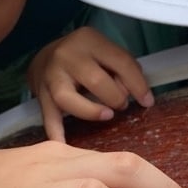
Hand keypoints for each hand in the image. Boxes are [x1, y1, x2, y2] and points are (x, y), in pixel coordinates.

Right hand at [26, 27, 154, 142]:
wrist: (44, 57)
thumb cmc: (84, 57)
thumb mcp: (104, 51)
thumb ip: (123, 69)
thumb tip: (142, 97)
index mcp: (89, 40)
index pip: (120, 62)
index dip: (138, 85)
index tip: (147, 102)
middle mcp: (67, 56)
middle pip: (95, 81)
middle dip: (115, 97)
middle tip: (121, 105)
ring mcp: (51, 76)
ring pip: (68, 99)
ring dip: (91, 112)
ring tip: (106, 115)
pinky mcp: (40, 96)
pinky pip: (49, 118)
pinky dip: (56, 134)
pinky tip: (65, 147)